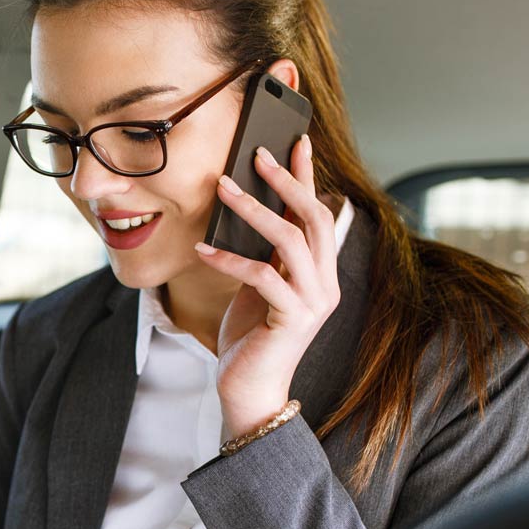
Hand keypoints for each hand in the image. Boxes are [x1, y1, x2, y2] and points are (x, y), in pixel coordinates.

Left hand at [193, 135, 340, 440]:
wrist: (249, 389)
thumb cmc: (250, 336)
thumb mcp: (258, 286)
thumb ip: (264, 253)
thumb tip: (246, 209)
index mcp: (320, 271)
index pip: (318, 212)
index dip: (308, 175)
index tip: (296, 139)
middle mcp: (325, 283)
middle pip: (314, 219)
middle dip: (286, 182)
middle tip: (256, 154)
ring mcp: (314, 301)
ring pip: (291, 241)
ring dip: (255, 211)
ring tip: (223, 187)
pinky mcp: (293, 320)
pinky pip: (264, 277)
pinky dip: (231, 259)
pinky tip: (203, 249)